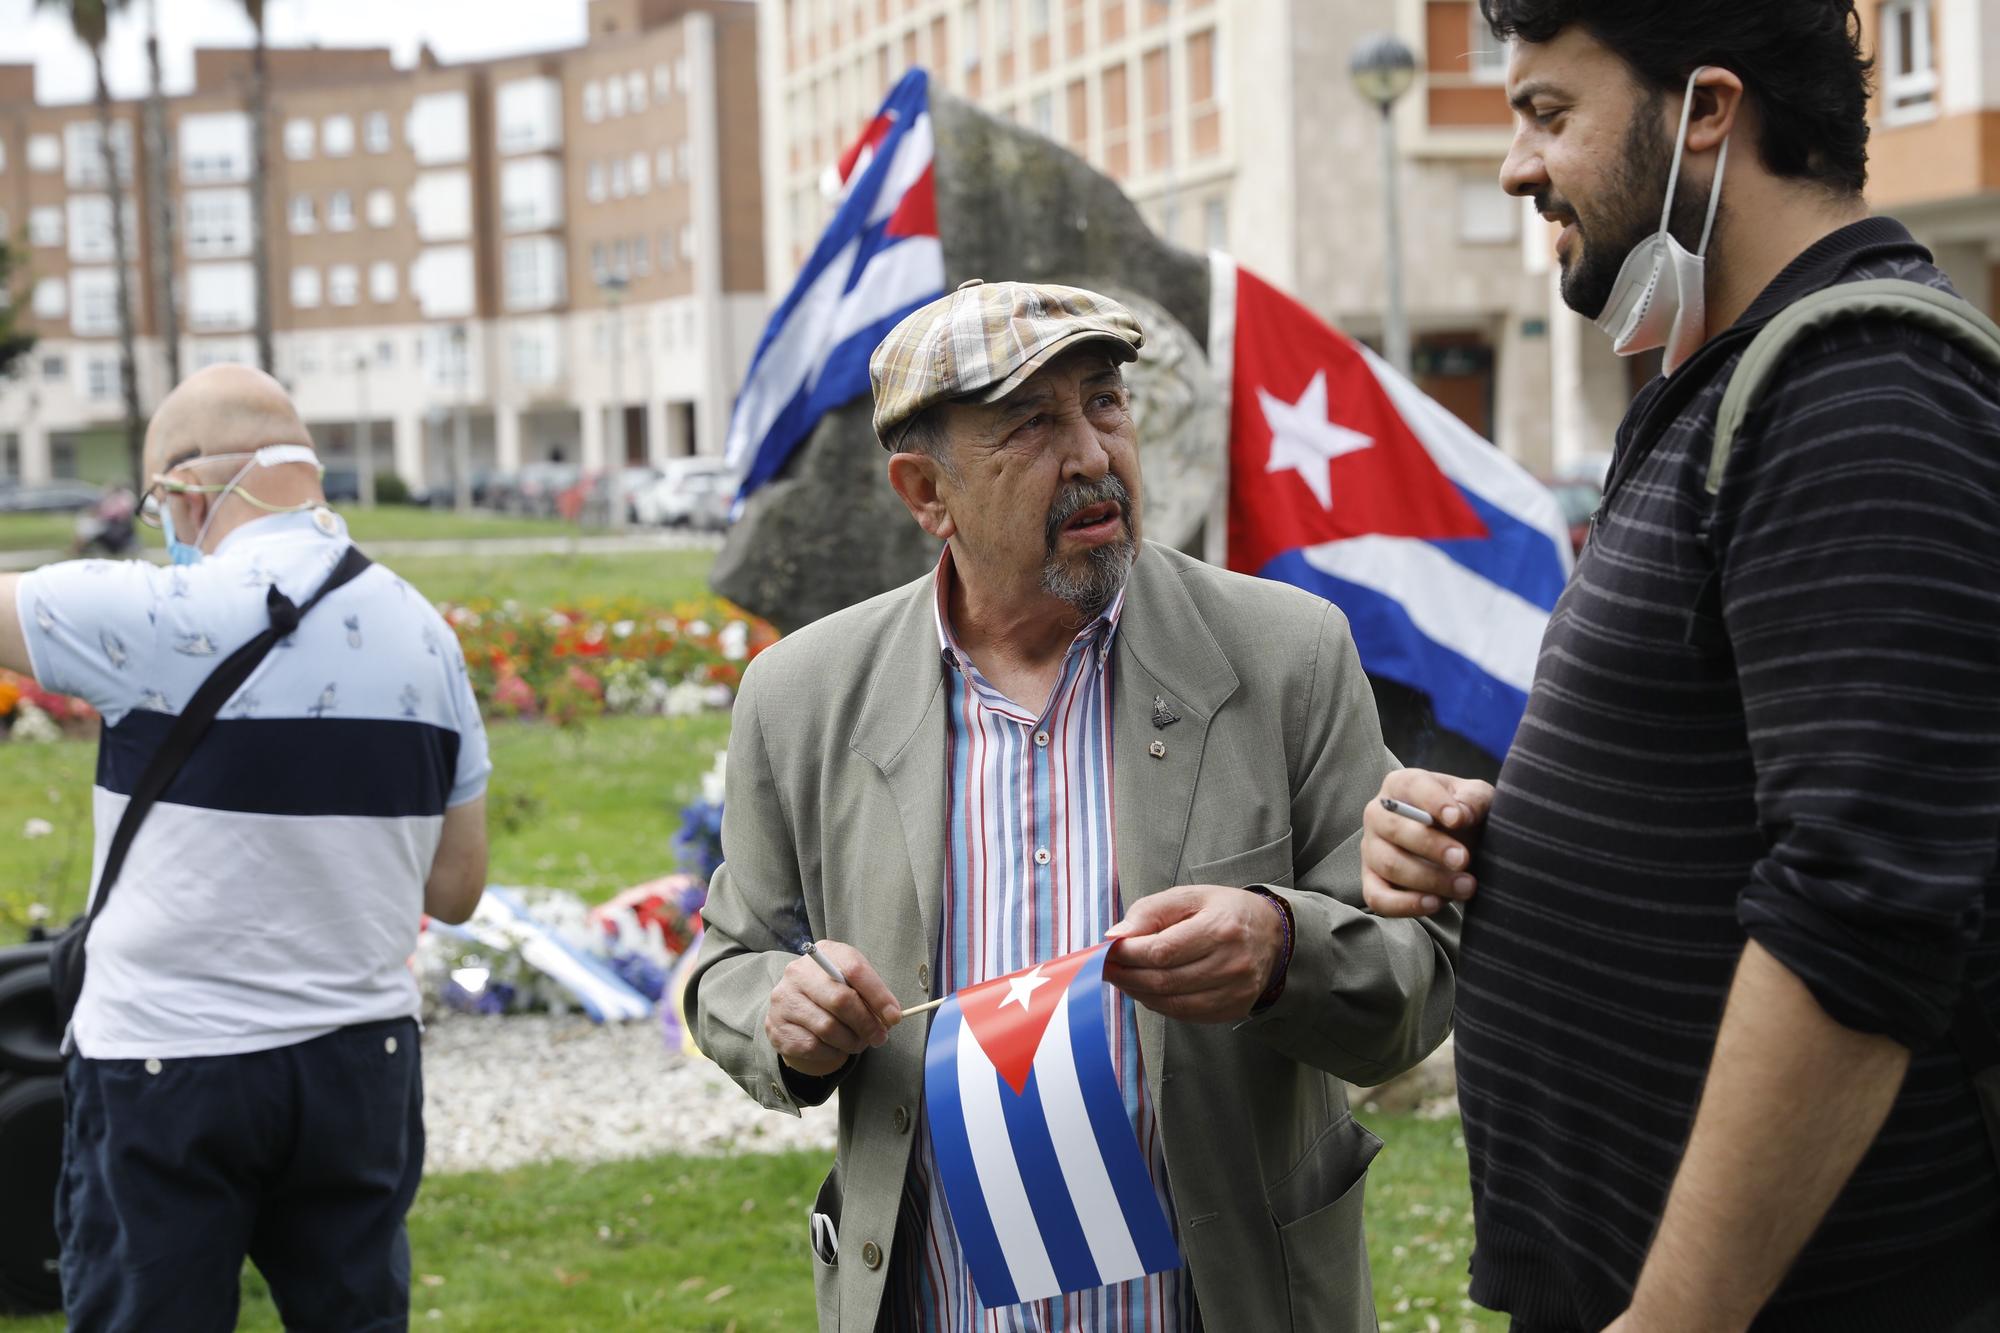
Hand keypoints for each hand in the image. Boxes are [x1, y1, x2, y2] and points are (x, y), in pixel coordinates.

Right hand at [764, 941, 902, 1077]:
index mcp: (825, 953)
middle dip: (867, 1024)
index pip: (855, 969)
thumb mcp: (851, 981)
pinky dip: (832, 1052)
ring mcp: (784, 999)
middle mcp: (799, 972)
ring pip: (828, 1028)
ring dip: (851, 1041)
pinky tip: (836, 1047)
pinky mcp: (777, 1026)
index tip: (894, 1017)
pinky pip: (813, 1046)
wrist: (794, 1006)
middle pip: (841, 1000)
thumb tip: (890, 1017)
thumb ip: (870, 995)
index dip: (879, 995)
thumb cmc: (832, 991)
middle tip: (880, 1037)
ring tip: (859, 1043)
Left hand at [1103, 885, 1284, 1022]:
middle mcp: (1232, 963)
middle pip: (1164, 980)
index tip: (1108, 951)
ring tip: (1124, 978)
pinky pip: (1186, 1015)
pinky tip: (1148, 991)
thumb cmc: (1224, 911)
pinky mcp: (1234, 1009)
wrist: (1272, 935)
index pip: (1162, 951)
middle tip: (1107, 968)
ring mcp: (1236, 991)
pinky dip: (1159, 1005)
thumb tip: (1115, 936)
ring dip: (1139, 993)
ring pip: (1172, 1003)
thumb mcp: (1190, 896)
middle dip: (1127, 976)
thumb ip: (1150, 911)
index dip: (1129, 955)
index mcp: (1221, 928)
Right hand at [1361, 769, 1494, 917]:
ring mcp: (1371, 849)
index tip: (1458, 819)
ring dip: (1429, 879)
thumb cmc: (1464, 814)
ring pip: (1389, 864)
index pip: (1411, 787)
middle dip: (1432, 846)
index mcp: (1401, 785)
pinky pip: (1377, 897)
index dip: (1434, 802)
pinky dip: (1405, 904)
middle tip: (1463, 859)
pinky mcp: (1372, 881)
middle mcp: (1377, 814)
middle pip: (1394, 829)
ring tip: (1466, 886)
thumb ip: (1473, 800)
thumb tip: (1461, 815)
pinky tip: (1435, 904)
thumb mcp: (1477, 799)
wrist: (1458, 843)